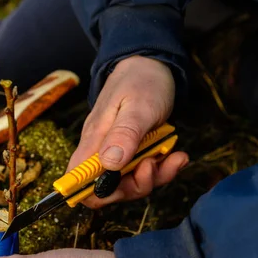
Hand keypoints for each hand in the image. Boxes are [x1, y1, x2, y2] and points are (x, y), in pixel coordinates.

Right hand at [68, 55, 188, 208]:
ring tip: (175, 157)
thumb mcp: (138, 107)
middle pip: (109, 189)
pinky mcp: (135, 151)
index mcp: (94, 142)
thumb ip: (124, 135)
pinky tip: (177, 155)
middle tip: (154, 165)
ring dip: (155, 176)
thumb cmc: (141, 81)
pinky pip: (146, 170)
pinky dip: (164, 167)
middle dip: (136, 186)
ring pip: (131, 182)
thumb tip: (109, 165)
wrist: (152, 64)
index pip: (79, 181)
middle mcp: (102, 151)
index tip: (123, 187)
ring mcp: (119, 152)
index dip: (96, 194)